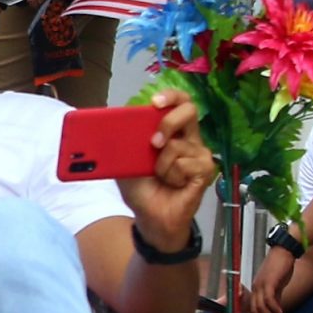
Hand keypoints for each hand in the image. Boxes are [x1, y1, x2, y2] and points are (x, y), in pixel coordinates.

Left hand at [118, 88, 213, 256]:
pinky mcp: (206, 169)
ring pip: (178, 145)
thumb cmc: (140, 187)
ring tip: (161, 177)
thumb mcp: (123, 161)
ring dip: (161, 164)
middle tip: (154, 143)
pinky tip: (174, 184)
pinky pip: (185, 164)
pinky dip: (172, 175)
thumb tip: (106, 124)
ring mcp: (199, 153)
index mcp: (171, 130)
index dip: (171, 95)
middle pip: (190, 110)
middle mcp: (188, 137)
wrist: (150, 216)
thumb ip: (122, 142)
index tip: (155, 101)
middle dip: (168, 122)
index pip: (179, 101)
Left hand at [247, 247, 294, 312]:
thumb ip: (276, 296)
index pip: (254, 307)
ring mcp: (261, 284)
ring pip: (260, 306)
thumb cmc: (281, 267)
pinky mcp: (269, 282)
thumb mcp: (277, 284)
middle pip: (255, 309)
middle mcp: (256, 287)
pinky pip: (269, 299)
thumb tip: (276, 308)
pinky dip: (274, 308)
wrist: (284, 252)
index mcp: (256, 288)